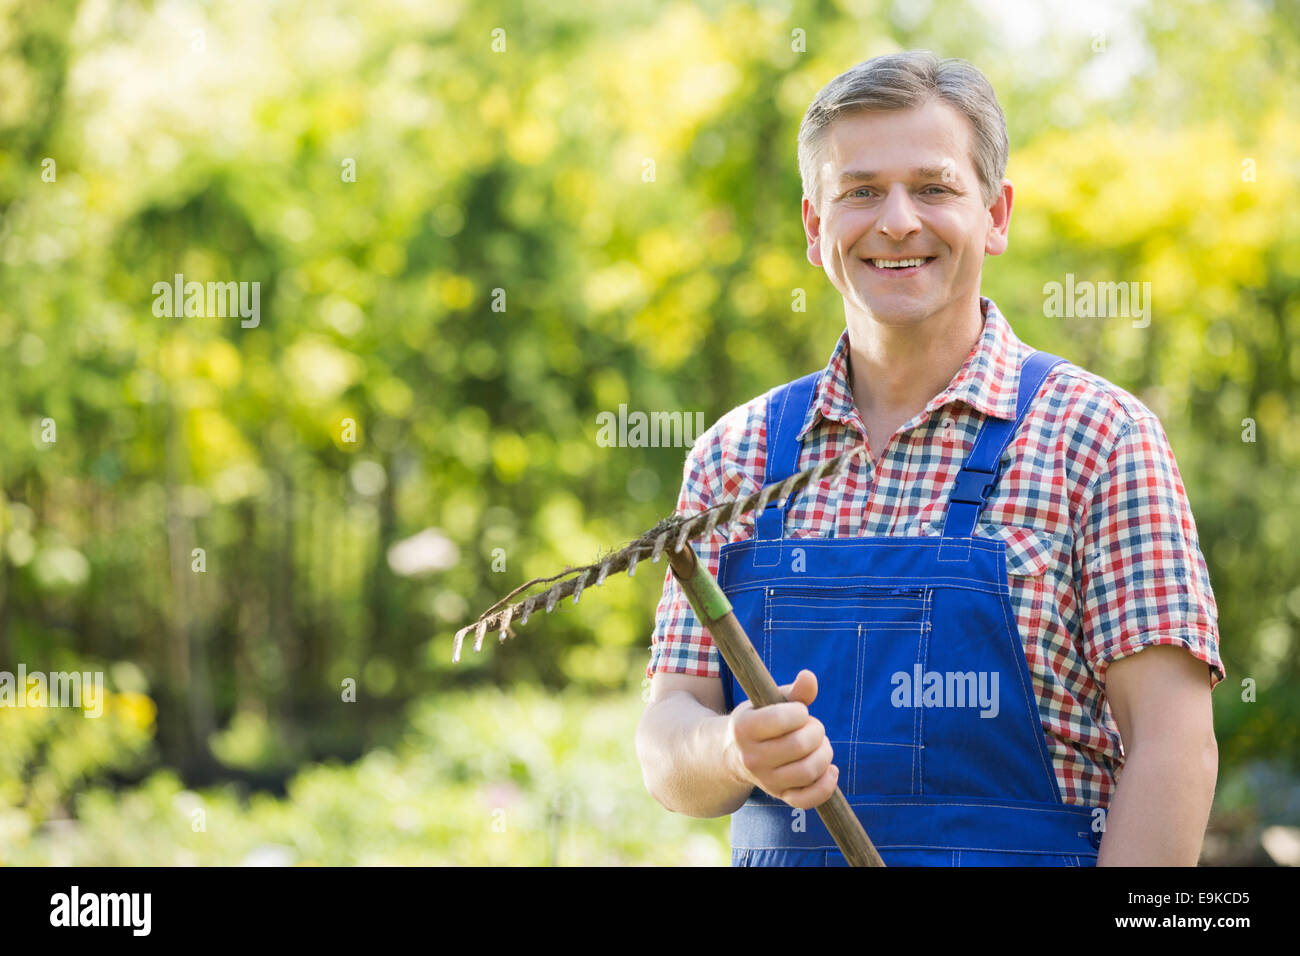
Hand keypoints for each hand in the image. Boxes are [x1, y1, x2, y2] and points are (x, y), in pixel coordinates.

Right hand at [724, 669, 838, 808]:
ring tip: (820, 745)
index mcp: (743, 728)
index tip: (799, 711)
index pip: (781, 720)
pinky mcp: (780, 795)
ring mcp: (765, 780)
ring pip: (807, 772)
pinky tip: (830, 770)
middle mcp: (751, 757)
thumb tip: (809, 677)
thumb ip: (793, 691)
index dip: (800, 712)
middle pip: (799, 746)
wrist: (735, 753)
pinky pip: (807, 800)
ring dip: (825, 754)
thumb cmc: (760, 720)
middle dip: (817, 731)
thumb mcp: (769, 701)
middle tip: (814, 727)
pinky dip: (826, 785)